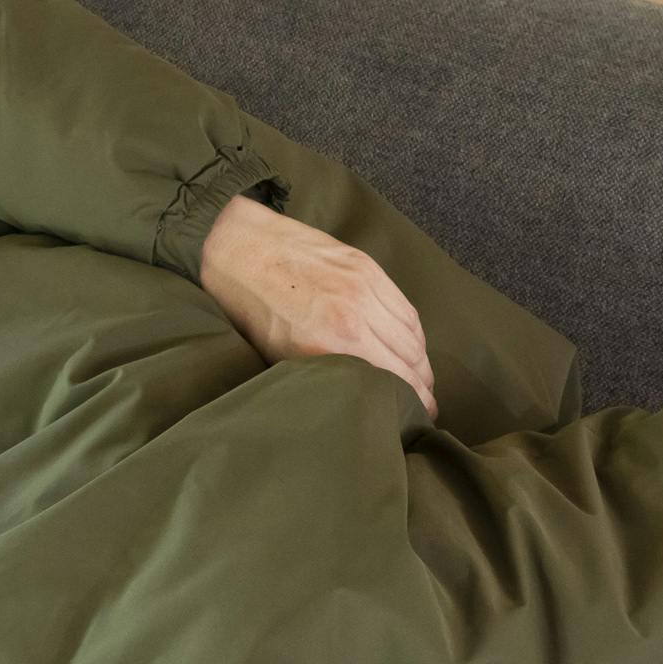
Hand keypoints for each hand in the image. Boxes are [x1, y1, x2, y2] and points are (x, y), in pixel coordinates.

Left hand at [197, 193, 437, 420]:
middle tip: (425, 400)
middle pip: (412, 358)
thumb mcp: (279, 357)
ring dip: (421, 357)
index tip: (420, 415)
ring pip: (413, 332)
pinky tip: (410, 342)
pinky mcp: (366, 266)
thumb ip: (324, 374)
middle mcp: (358, 315)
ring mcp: (365, 287)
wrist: (237, 248)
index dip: (415, 400)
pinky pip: (404, 306)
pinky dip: (413, 329)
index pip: (395, 378)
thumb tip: (354, 394)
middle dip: (423, 383)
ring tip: (421, 374)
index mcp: (334, 343)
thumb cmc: (249, 310)